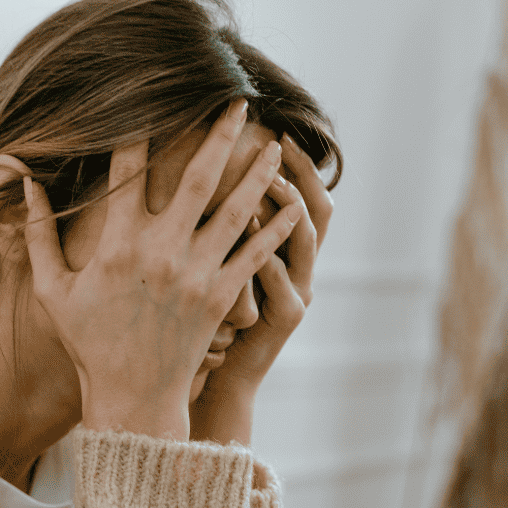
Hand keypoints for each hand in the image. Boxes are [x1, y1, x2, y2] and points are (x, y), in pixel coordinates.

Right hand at [22, 101, 303, 439]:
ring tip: (275, 145)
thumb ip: (37, 236)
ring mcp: (196, 274)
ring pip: (236, 210)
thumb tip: (26, 185)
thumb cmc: (89, 343)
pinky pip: (255, 255)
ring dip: (257, 173)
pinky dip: (276, 229)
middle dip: (220, 134)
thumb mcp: (52, 291)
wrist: (131, 397)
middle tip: (237, 101)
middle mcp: (161, 252)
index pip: (129, 171)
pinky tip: (292, 206)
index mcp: (117, 245)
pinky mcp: (221, 298)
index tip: (151, 103)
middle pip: (198, 177)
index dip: (139, 131)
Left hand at [190, 133, 333, 443]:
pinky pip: (283, 284)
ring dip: (288, 209)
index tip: (272, 129)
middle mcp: (297, 267)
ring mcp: (296, 292)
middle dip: (300, 173)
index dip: (294, 164)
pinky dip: (270, 259)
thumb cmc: (203, 324)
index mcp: (279, 251)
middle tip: (276, 141)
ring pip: (304, 241)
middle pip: (315, 208)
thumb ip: (212, 231)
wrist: (214, 378)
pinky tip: (252, 237)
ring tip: (269, 180)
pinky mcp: (285, 319)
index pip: (296, 195)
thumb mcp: (214, 272)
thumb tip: (192, 179)